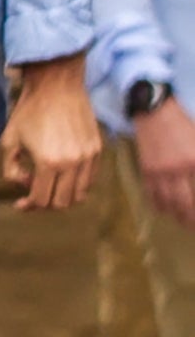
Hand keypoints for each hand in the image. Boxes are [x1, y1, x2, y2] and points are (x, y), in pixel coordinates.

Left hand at [2, 55, 98, 211]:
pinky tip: (63, 174)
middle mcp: (73, 164)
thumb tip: (22, 184)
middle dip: (45, 203)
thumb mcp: (9, 139)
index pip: (42, 200)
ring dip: (63, 195)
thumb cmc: (29, 111)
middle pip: (62, 202)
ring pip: (80, 194)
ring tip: (48, 184)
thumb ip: (10, 168)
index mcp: (48, 163)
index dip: (29, 206)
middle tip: (33, 194)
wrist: (56, 86)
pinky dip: (77, 184)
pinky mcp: (98, 150)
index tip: (20, 203)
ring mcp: (89, 158)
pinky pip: (90, 179)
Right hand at [141, 100, 194, 228]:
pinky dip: (158, 205)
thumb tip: (194, 182)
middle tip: (193, 225)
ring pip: (169, 202)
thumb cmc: (184, 126)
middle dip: (191, 217)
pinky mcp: (146, 169)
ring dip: (177, 215)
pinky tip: (164, 210)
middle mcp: (179, 169)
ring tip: (182, 221)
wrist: (154, 111)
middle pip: (187, 203)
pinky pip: (152, 193)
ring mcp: (160, 170)